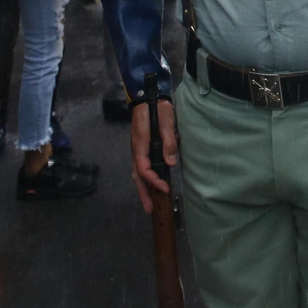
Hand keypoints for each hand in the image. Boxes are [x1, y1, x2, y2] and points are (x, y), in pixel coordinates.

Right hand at [129, 98, 178, 213]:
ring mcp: (138, 150)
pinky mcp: (142, 149)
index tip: (164, 188)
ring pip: (138, 173)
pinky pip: (142, 167)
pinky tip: (151, 187)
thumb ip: (168, 140)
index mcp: (140, 143)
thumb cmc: (156, 108)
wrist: (148, 97)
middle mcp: (136, 149)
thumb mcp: (165, 121)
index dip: (153, 180)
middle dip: (143, 193)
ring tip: (150, 204)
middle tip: (150, 209)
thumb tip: (170, 162)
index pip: (143, 167)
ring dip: (144, 189)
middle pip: (137, 176)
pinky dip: (145, 179)